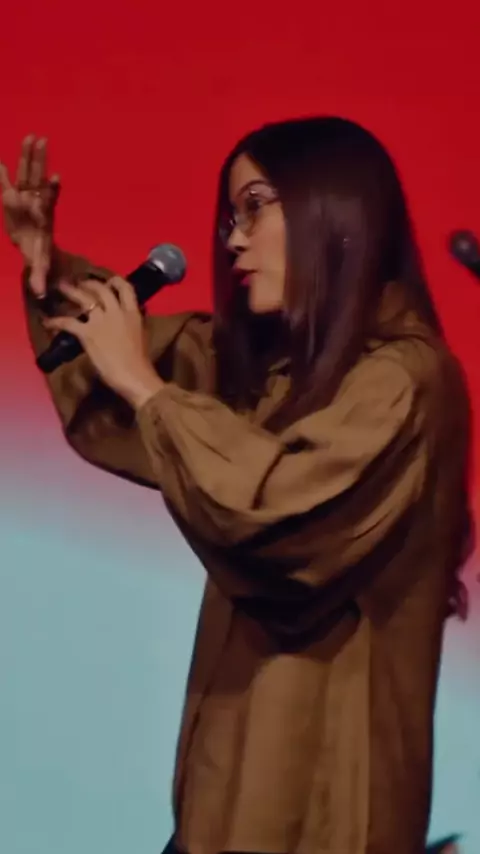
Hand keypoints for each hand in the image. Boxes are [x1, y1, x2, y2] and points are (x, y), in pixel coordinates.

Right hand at [0, 136, 59, 297]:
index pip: (50, 200)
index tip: (56, 177)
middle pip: (38, 178)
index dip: (53, 190)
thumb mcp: (38, 265)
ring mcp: (25, 197)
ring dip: (28, 156)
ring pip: (27, 174)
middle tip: (42, 141)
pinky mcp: (12, 197)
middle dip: (39, 161)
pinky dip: (2, 171)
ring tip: (32, 136)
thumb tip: (40, 292)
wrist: (32, 247)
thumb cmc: (38, 254)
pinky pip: (7, 181)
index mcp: (44, 217)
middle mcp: (36, 203)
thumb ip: (39, 276)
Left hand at [42, 276, 163, 408]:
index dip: (115, 281)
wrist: (134, 375)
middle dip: (89, 283)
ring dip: (70, 291)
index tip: (108, 281)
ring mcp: (100, 321)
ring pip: (83, 298)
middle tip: (80, 283)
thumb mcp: (141, 335)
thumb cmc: (140, 361)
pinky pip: (68, 322)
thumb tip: (129, 319)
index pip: (125, 287)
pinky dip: (55, 321)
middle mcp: (116, 311)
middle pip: (101, 288)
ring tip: (61, 286)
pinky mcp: (87, 333)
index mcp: (132, 312)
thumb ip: (133, 323)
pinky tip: (47, 322)